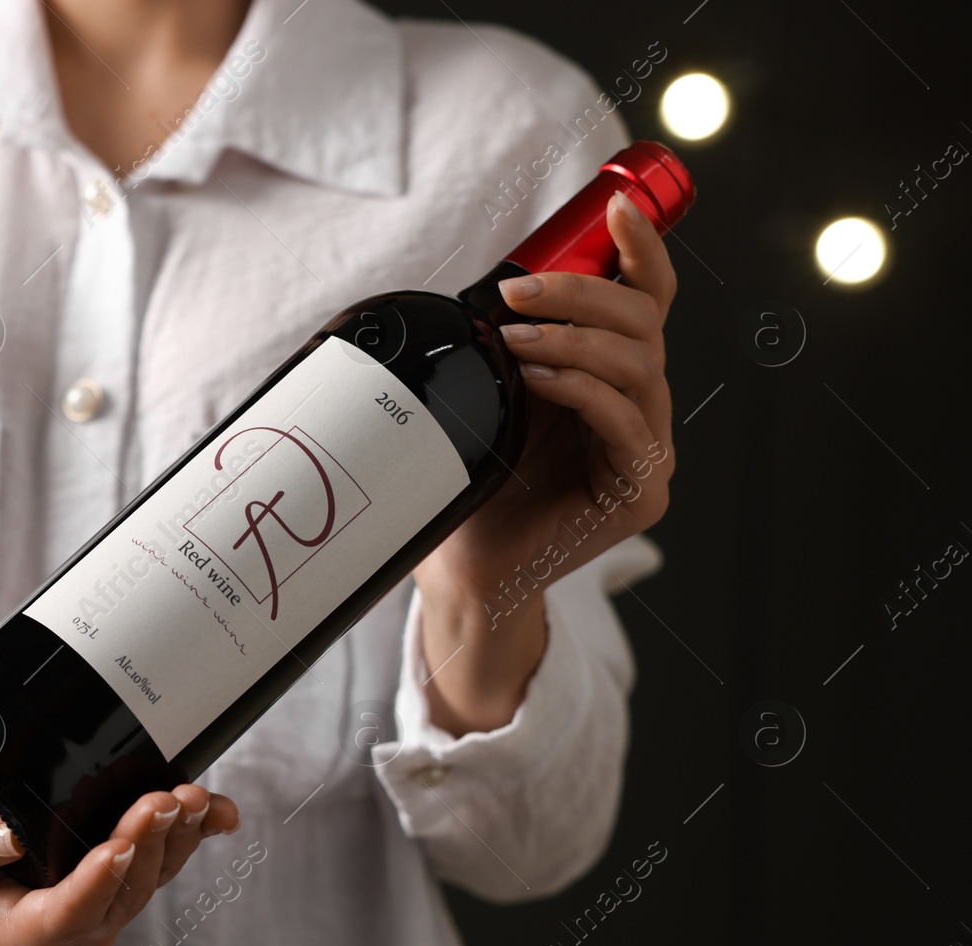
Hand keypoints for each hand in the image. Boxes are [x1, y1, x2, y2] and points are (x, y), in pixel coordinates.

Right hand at [0, 763, 239, 945]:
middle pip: (117, 898)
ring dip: (177, 836)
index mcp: (9, 926)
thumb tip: (7, 838)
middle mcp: (62, 921)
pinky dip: (199, 830)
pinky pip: (169, 854)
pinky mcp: (124, 862)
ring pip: (150, 877)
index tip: (114, 846)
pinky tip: (219, 811)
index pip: (57, 922)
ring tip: (185, 791)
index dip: (92, 890)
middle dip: (144, 847)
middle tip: (161, 798)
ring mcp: (99, 893)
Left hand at [412, 189, 677, 731]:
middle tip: (515, 292)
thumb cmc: (478, 481)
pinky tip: (536, 380)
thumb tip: (494, 280)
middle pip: (643, 325)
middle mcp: (643, 411)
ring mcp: (648, 453)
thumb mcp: (494, 394)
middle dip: (580, 293)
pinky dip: (581, 389)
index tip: (614, 210)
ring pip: (638, 365)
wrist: (468, 566)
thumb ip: (514, 344)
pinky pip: (625, 421)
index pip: (646, 305)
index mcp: (615, 380)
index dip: (641, 251)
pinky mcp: (640, 492)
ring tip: (513, 338)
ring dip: (573, 337)